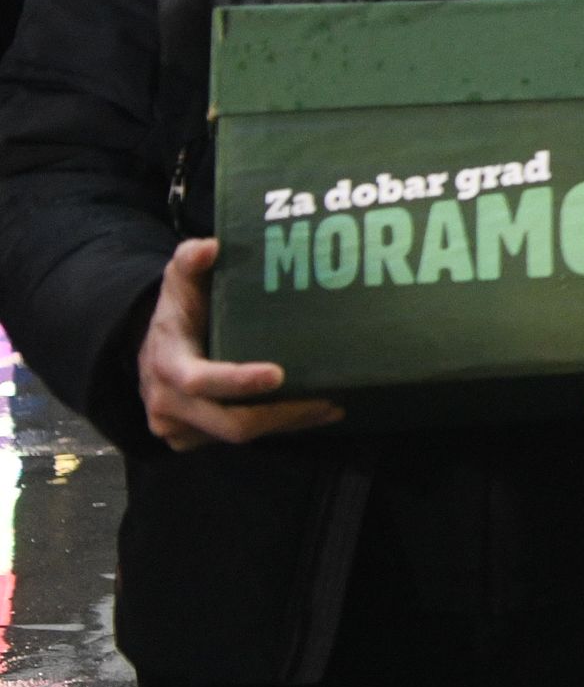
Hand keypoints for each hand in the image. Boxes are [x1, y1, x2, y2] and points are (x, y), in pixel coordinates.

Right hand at [137, 238, 342, 449]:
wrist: (151, 351)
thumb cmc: (178, 313)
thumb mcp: (180, 283)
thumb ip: (190, 261)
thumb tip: (210, 246)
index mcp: (166, 364)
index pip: (200, 380)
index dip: (238, 382)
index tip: (278, 374)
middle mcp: (168, 403)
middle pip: (230, 423)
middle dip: (281, 414)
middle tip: (327, 399)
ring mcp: (178, 427)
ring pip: (239, 436)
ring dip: (286, 423)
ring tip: (330, 406)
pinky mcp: (192, 439)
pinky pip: (237, 440)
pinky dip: (275, 427)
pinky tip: (309, 413)